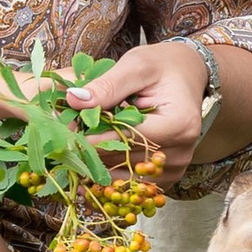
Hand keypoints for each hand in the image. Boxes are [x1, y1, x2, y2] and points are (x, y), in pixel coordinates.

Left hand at [67, 40, 209, 187]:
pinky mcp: (166, 178)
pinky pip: (131, 185)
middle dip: (90, 151)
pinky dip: (109, 174)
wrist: (188, 76)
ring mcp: (174, 169)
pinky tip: (94, 159)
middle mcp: (180, 152)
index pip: (125, 140)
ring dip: (97, 165)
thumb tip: (73, 100)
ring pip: (123, 177)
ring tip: (77, 146)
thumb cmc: (162, 67)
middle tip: (63, 139)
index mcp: (178, 124)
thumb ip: (107, 85)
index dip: (91, 136)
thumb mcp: (136, 66)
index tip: (64, 130)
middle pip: (123, 161)